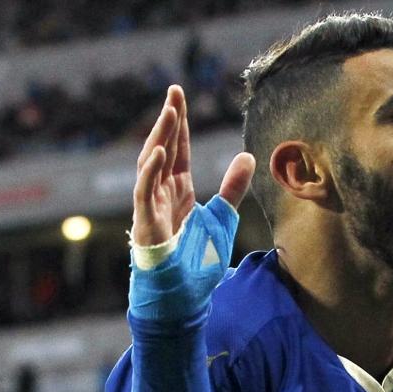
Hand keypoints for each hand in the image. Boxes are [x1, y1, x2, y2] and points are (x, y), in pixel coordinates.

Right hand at [128, 86, 253, 322]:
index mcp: (178, 191)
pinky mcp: (147, 225)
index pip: (178, 150)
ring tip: (170, 113)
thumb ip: (233, 188)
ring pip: (150, 164)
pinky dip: (150, 172)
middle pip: (163, 149)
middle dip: (169, 121)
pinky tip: (160, 152)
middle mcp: (161, 195)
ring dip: (160, 138)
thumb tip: (247, 156)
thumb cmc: (194, 263)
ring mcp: (151, 208)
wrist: (181, 300)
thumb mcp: (223, 219)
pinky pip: (144, 193)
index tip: (179, 95)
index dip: (179, 123)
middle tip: (174, 92)